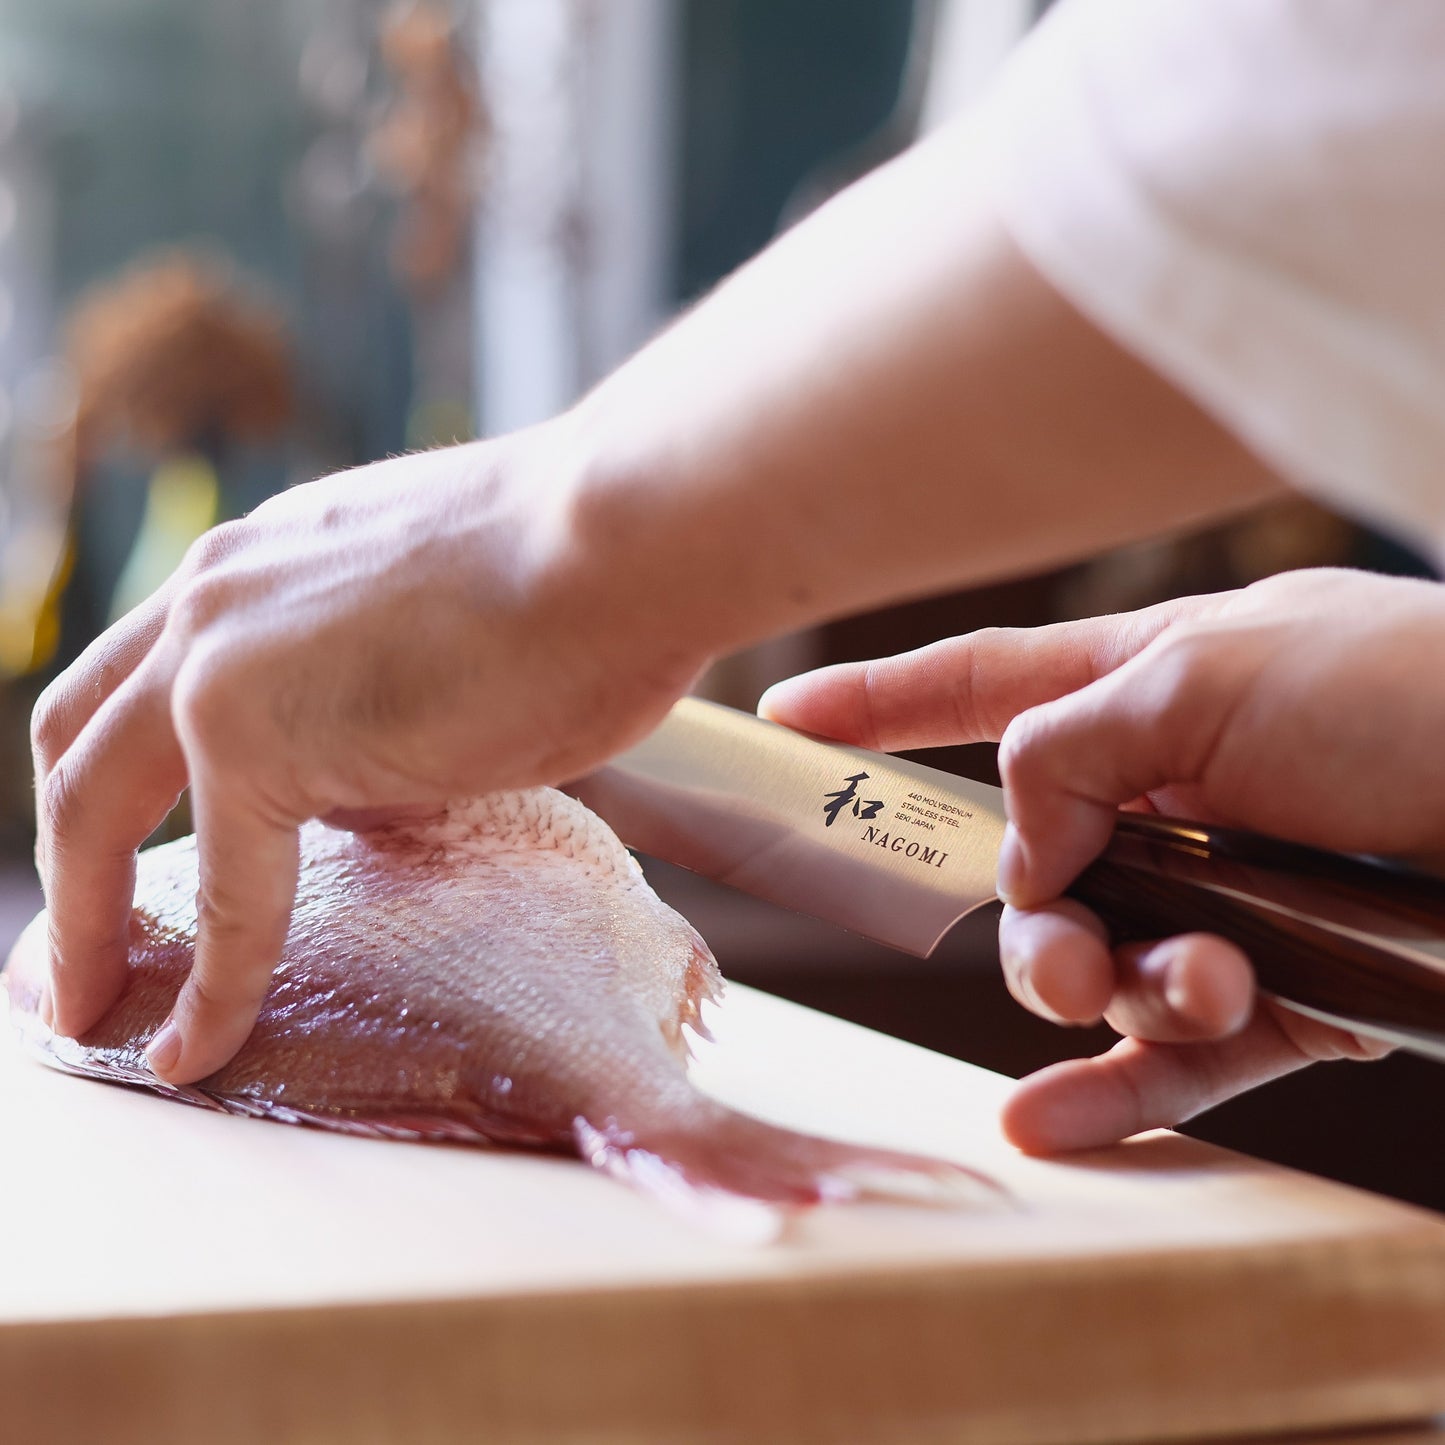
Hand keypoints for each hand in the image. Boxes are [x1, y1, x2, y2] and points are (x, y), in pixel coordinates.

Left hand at [32, 424, 704, 1083]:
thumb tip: (363, 780)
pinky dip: (209, 982)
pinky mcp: (258, 742)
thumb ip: (372, 694)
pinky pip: (225, 893)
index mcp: (262, 563)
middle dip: (65, 854)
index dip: (118, 774)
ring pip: (91, 808)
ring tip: (90, 1010)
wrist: (623, 539)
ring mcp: (218, 663)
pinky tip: (198, 1047)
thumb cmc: (582, 575)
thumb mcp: (437, 628)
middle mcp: (213, 598)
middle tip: (73, 949)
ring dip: (86, 923)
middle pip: (76, 738)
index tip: (120, 854)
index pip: (144, 675)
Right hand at [760, 568, 1444, 1151]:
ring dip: (1113, 990)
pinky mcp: (1286, 990)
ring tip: (1200, 982)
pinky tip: (1046, 1123)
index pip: (978, 688)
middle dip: (1029, 923)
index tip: (792, 720)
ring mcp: (1220, 897)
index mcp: (1142, 688)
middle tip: (1065, 953)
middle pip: (1030, 874)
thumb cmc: (1408, 690)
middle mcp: (1167, 795)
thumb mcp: (1206, 675)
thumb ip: (1066, 752)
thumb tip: (1022, 854)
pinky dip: (1114, 1092)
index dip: (880, 702)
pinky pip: (1173, 1056)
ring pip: (1099, 968)